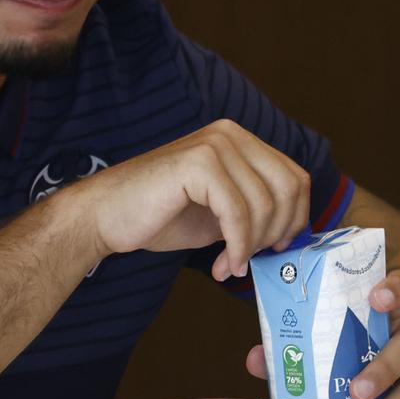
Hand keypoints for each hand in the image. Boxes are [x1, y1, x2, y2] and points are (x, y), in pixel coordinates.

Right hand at [59, 119, 309, 279]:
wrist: (105, 215)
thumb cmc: (157, 215)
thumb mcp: (220, 211)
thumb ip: (253, 210)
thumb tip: (293, 234)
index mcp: (238, 140)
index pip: (295, 178)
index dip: (294, 219)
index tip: (275, 249)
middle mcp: (229, 134)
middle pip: (288, 188)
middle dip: (276, 233)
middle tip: (252, 259)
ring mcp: (214, 144)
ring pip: (265, 204)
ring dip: (252, 245)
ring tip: (229, 265)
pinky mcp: (198, 164)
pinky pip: (238, 213)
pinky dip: (237, 245)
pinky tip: (222, 263)